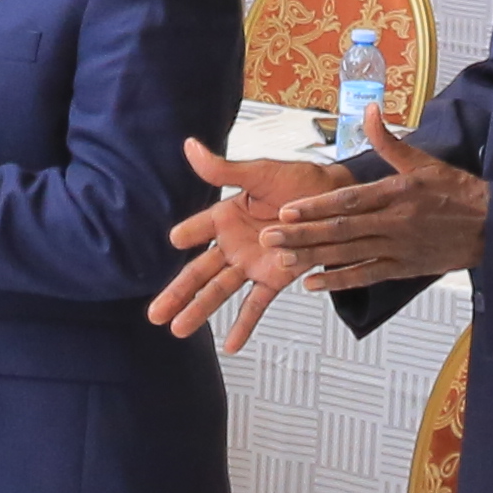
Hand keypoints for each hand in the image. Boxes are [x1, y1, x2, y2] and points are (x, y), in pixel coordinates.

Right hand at [150, 142, 352, 349]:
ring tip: (177, 330)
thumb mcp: (260, 173)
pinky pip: (257, 304)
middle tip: (153, 314)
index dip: (188, 233)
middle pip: (199, 271)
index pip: (198, 228)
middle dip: (177, 293)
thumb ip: (223, 170)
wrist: (339, 201)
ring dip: (199, 311)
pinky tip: (230, 345)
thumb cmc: (300, 181)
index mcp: (228, 216)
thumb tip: (189, 146)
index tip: (175, 239)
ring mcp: (253, 263)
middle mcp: (235, 243)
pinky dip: (244, 325)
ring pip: (220, 290)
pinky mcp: (275, 277)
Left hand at [264, 130, 485, 293]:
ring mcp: (398, 247)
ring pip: (348, 254)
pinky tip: (312, 284)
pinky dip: (338, 281)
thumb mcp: (424, 161)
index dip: (316, 206)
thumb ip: (389, 140)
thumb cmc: (458, 192)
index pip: (349, 200)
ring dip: (312, 257)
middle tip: (269, 238)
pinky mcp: (403, 267)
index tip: (287, 209)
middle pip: (341, 230)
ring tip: (281, 259)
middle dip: (302, 234)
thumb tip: (369, 108)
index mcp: (397, 191)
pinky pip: (366, 275)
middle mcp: (394, 221)